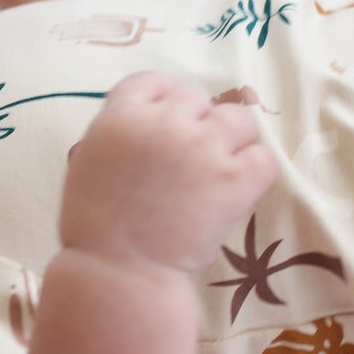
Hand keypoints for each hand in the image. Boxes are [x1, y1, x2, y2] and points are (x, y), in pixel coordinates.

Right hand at [60, 72, 278, 276]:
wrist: (117, 271)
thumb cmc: (94, 228)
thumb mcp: (89, 163)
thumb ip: (119, 135)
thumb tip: (147, 127)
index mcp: (121, 116)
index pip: (153, 82)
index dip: (165, 99)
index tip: (169, 121)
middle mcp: (163, 123)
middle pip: (197, 100)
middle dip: (196, 126)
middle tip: (189, 162)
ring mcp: (202, 148)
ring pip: (240, 119)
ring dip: (233, 141)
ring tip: (220, 171)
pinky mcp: (233, 178)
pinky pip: (264, 157)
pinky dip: (255, 172)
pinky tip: (237, 190)